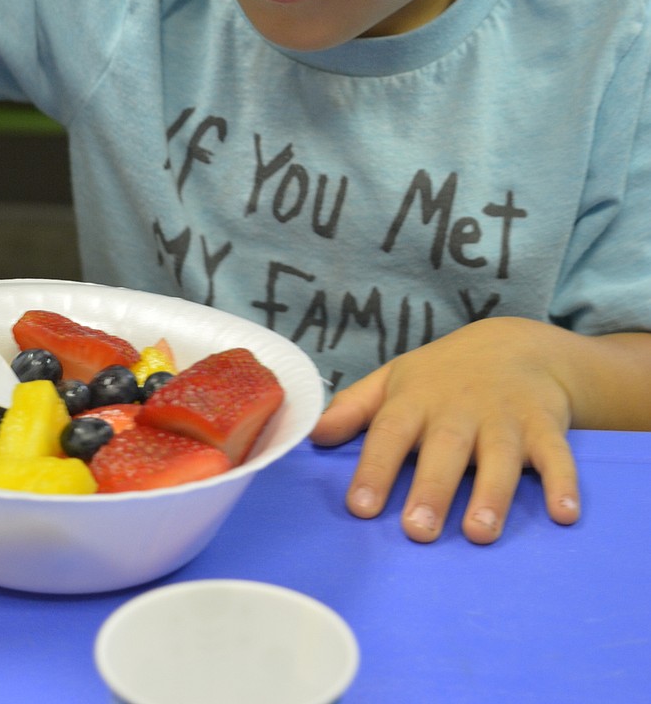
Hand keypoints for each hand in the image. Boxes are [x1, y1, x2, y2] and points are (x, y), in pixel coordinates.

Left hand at [310, 317, 580, 543]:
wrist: (515, 344)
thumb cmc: (443, 375)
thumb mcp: (394, 381)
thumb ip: (355, 409)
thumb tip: (312, 436)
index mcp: (415, 400)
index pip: (389, 434)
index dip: (374, 469)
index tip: (361, 507)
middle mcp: (459, 409)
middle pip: (444, 449)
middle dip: (431, 489)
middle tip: (418, 530)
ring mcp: (505, 418)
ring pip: (499, 456)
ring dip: (491, 494)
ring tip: (479, 532)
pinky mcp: (545, 427)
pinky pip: (557, 455)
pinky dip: (563, 483)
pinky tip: (564, 514)